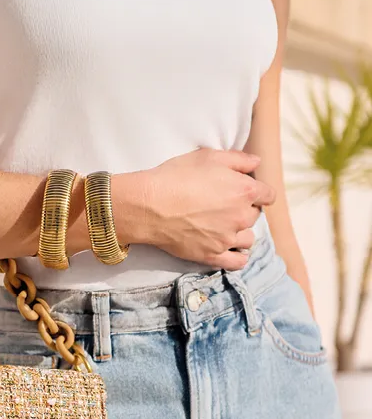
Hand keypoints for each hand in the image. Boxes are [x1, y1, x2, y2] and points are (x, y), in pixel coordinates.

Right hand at [120, 148, 275, 270]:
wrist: (150, 205)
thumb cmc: (176, 177)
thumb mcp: (208, 157)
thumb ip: (238, 159)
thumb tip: (257, 162)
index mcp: (245, 190)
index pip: (268, 195)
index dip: (257, 191)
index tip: (244, 190)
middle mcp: (241, 216)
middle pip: (255, 216)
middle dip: (244, 210)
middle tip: (223, 206)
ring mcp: (228, 238)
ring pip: (248, 238)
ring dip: (240, 232)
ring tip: (223, 227)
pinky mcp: (213, 255)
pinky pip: (237, 262)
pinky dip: (238, 256)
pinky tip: (230, 249)